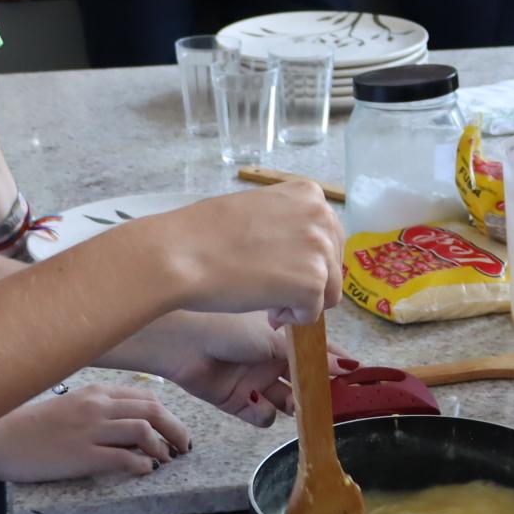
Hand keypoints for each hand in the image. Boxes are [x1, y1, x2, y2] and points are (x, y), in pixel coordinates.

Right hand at [0, 383, 191, 481]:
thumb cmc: (32, 425)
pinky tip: (145, 470)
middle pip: (152, 410)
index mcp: (95, 392)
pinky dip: (141, 463)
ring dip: (162, 446)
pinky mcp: (81, 455)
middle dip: (175, 429)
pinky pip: (123, 457)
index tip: (174, 430)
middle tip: (183, 446)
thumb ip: (99, 409)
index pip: (145, 397)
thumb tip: (128, 424)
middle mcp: (97, 406)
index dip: (167, 415)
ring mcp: (90, 429)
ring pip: (143, 429)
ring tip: (166, 459)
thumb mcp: (70, 406)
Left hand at [119, 311, 359, 425]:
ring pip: (287, 401)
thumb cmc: (230, 327)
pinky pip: (262, 415)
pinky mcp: (239, 401)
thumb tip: (349, 367)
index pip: (318, 352)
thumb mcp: (276, 339)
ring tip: (292, 402)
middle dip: (315, 391)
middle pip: (305, 381)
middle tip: (326, 399)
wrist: (183, 342)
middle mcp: (273, 358)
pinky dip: (262, 412)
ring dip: (292, 405)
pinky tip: (256, 402)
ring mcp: (257, 380)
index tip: (356, 379)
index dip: (336, 365)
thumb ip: (312, 357)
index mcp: (284, 336)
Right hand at [152, 181, 344, 328]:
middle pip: (333, 265)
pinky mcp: (312, 282)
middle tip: (268, 286)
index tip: (277, 267)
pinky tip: (264, 308)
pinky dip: (291, 319)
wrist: (180, 254)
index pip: (328, 237)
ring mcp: (319, 248)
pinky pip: (313, 314)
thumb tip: (303, 257)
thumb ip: (287, 225)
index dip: (304, 260)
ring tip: (265, 299)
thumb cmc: (205, 235)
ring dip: (299, 303)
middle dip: (306, 283)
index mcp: (309, 194)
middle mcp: (322, 216)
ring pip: (329, 292)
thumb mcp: (257, 211)